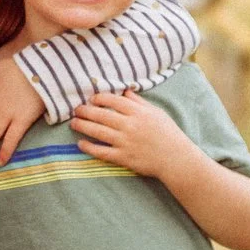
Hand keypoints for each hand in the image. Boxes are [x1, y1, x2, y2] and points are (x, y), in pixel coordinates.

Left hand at [68, 90, 194, 180]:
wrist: (176, 159)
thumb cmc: (167, 133)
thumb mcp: (156, 112)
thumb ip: (138, 102)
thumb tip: (125, 90)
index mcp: (138, 112)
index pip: (112, 100)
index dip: (98, 98)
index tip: (91, 99)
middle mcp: (130, 125)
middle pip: (100, 115)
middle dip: (85, 111)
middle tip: (76, 110)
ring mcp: (125, 142)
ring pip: (98, 131)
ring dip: (82, 126)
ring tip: (73, 123)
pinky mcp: (124, 158)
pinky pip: (102, 152)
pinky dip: (89, 147)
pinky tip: (81, 144)